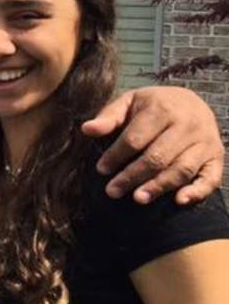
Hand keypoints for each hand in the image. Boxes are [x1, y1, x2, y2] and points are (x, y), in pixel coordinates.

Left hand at [82, 86, 223, 204]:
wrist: (191, 101)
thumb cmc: (152, 105)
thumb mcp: (129, 102)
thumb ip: (109, 116)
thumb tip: (86, 129)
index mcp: (163, 108)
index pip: (136, 138)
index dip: (117, 155)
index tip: (101, 170)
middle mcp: (188, 124)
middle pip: (158, 157)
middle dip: (133, 176)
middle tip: (112, 191)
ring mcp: (205, 142)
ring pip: (181, 169)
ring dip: (159, 186)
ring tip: (138, 198)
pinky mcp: (217, 156)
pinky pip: (211, 178)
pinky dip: (197, 191)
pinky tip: (180, 201)